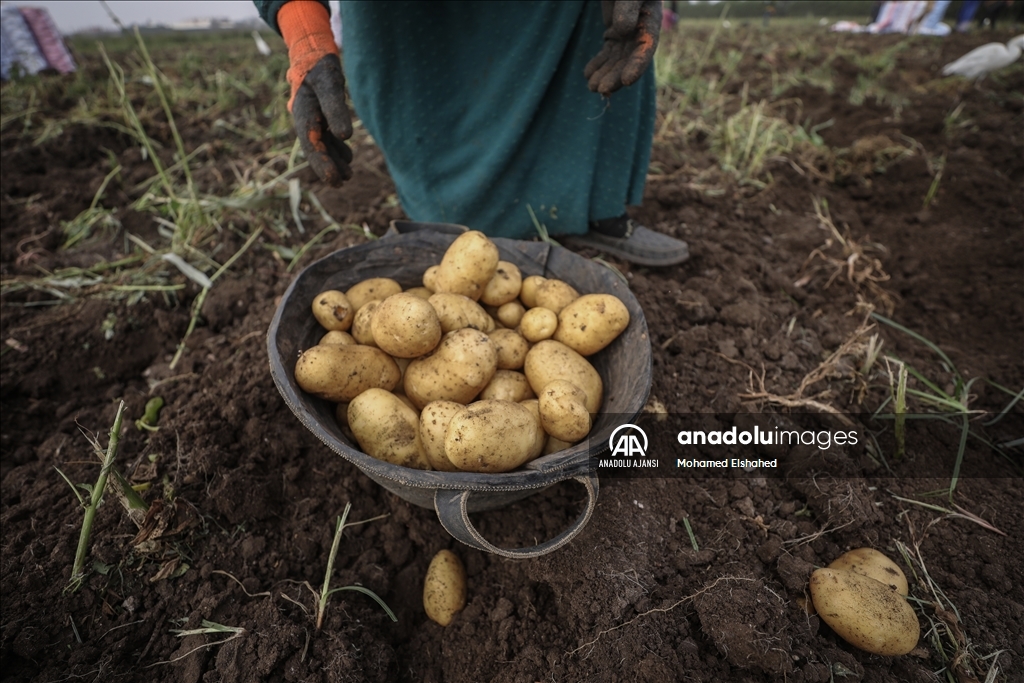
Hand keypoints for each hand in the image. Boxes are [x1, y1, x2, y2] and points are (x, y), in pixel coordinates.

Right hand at [292, 54, 353, 185]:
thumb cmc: (321, 69)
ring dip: (333, 161)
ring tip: (348, 176)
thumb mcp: (330, 84)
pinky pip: (326, 139)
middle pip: (315, 149)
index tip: (335, 179)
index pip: (312, 144)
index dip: (323, 164)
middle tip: (341, 183)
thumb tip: (345, 137)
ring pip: (321, 146)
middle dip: (327, 168)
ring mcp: (311, 121)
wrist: (313, 57)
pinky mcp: (319, 119)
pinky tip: (347, 159)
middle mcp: (304, 120)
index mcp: (303, 113)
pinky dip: (336, 150)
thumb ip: (336, 108)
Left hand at [584, 0, 661, 95]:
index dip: (637, 66)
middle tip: (600, 89)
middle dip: (615, 76)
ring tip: (591, 87)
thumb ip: (627, 9)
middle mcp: (640, 31)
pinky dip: (598, 63)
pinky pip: (608, 52)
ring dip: (605, 74)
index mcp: (650, 21)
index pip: (645, 48)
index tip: (626, 82)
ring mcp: (627, 33)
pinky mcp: (615, 33)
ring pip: (617, 59)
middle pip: (629, 59)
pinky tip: (588, 74)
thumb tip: (621, 31)